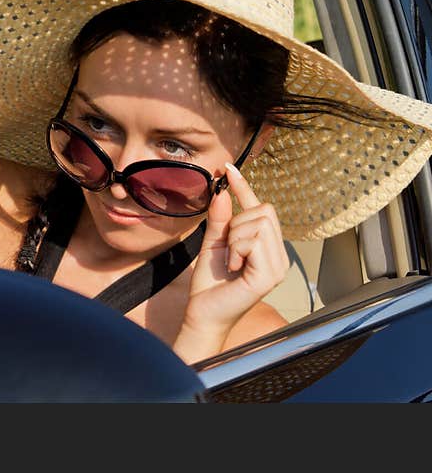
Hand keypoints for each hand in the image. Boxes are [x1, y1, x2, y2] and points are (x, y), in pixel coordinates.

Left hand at [178, 162, 288, 353]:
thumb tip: (221, 191)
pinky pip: (254, 241)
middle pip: (264, 210)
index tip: (228, 168)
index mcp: (266, 246)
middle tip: (228, 247)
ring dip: (236, 237)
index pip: (260, 208)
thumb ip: (219, 219)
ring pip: (259, 223)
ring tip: (232, 260)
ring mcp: (278, 265)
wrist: (203, 313)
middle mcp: (278, 254)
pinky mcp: (271, 274)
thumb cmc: (210, 284)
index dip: (243, 187)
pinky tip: (234, 268)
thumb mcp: (213, 244)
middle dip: (238, 222)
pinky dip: (237, 249)